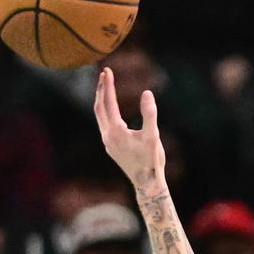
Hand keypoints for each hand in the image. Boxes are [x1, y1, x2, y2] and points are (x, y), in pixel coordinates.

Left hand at [93, 68, 164, 186]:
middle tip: (104, 73)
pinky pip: (103, 124)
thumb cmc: (151, 159)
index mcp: (116, 130)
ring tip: (105, 87)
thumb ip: (150, 113)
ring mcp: (107, 142)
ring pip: (99, 116)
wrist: (146, 182)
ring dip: (101, 100)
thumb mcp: (153, 135)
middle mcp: (107, 135)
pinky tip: (111, 110)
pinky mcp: (110, 147)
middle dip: (101, 89)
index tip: (108, 70)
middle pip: (99, 107)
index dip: (108, 85)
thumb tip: (147, 93)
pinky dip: (104, 111)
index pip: (109, 102)